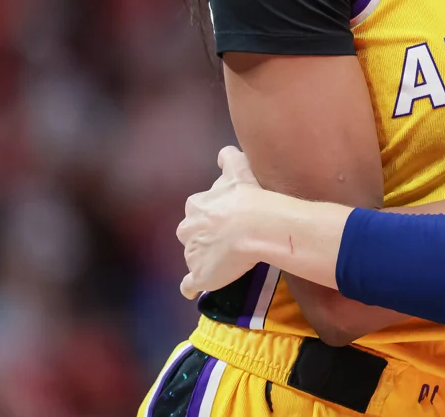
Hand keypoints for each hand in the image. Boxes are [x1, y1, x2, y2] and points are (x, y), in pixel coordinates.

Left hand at [177, 146, 267, 299]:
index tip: (228, 217)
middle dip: (204, 234)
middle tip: (228, 237)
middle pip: (191, 232)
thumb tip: (223, 155)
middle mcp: (188, 229)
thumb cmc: (249, 197)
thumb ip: (228, 160)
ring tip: (227, 259)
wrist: (257, 226)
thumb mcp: (238, 169)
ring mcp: (192, 254)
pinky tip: (195, 288)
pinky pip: (189, 283)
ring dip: (205, 256)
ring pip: (193, 255)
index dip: (213, 214)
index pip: (198, 210)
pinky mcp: (199, 275)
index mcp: (195, 207)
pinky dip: (191, 285)